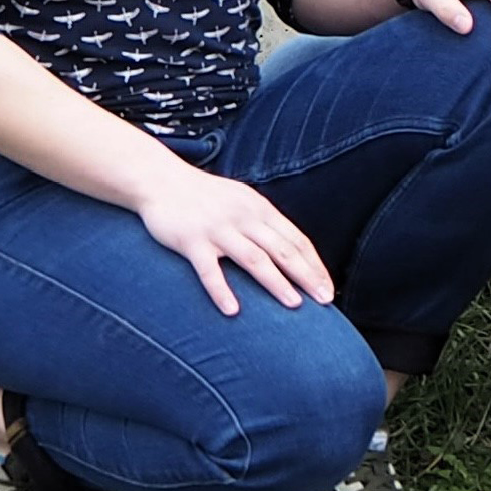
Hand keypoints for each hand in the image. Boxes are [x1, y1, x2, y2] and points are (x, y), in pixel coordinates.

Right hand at [135, 165, 332, 316]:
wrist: (160, 180)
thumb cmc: (204, 197)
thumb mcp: (241, 201)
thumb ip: (263, 223)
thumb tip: (291, 251)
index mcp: (259, 209)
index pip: (296, 239)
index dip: (314, 265)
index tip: (329, 288)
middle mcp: (243, 217)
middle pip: (282, 250)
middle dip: (307, 276)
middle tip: (325, 300)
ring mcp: (217, 229)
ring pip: (254, 258)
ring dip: (276, 282)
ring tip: (294, 304)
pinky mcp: (191, 240)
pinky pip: (208, 270)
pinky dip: (221, 290)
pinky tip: (232, 310)